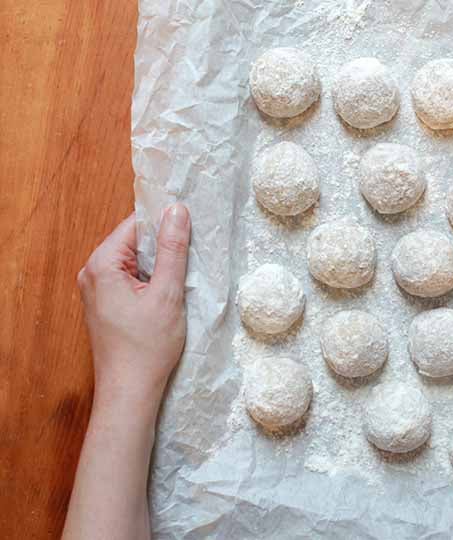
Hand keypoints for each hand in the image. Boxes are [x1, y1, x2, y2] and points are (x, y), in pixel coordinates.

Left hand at [77, 204, 190, 407]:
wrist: (129, 391)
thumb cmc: (147, 347)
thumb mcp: (167, 294)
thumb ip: (172, 250)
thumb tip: (176, 211)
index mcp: (101, 265)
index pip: (134, 226)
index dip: (164, 224)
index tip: (191, 226)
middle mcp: (92, 273)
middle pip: (133, 242)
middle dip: (163, 246)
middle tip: (191, 255)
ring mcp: (96, 290)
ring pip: (134, 262)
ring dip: (159, 266)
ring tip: (180, 278)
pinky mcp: (105, 304)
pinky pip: (130, 279)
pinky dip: (151, 281)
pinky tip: (167, 294)